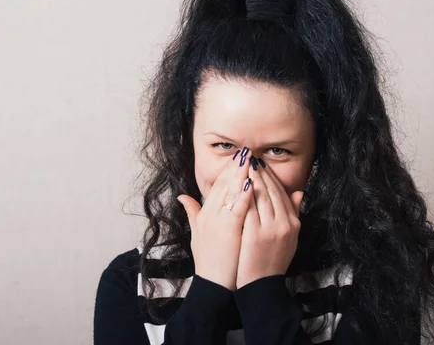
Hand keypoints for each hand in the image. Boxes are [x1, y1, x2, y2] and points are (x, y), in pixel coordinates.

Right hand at [177, 148, 254, 290]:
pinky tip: (252, 182)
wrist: (213, 283)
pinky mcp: (229, 230)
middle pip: (224, 184)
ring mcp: (218, 221)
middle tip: (246, 150)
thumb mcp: (197, 233)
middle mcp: (210, 214)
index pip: (217, 186)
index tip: (238, 157)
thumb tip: (182, 196)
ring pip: (230, 191)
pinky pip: (237, 208)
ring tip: (250, 159)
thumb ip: (192, 212)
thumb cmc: (208, 260)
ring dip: (241, 174)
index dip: (228, 170)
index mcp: (204, 214)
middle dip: (235, 166)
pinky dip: (244, 194)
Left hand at [236, 157, 303, 288]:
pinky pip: (249, 208)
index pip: (282, 193)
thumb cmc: (273, 261)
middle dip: (260, 172)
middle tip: (250, 157)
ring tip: (242, 164)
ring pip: (260, 196)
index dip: (271, 176)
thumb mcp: (290, 238)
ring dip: (251, 177)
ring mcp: (270, 229)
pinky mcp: (255, 235)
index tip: (261, 164)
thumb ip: (294, 214)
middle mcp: (284, 224)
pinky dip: (243, 194)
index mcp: (293, 223)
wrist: (262, 286)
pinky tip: (236, 183)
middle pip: (271, 191)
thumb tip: (300, 193)